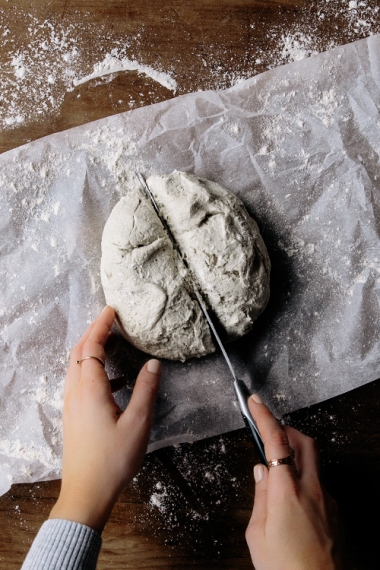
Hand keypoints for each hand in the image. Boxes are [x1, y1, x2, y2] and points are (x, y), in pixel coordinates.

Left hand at [49, 306, 160, 532]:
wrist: (86, 493)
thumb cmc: (113, 460)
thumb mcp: (137, 423)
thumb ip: (145, 390)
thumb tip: (153, 364)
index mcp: (90, 389)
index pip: (91, 346)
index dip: (100, 325)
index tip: (111, 310)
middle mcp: (75, 392)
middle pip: (78, 351)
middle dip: (92, 331)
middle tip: (109, 319)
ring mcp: (71, 404)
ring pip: (75, 366)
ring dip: (89, 349)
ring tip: (109, 342)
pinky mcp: (73, 415)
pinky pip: (77, 381)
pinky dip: (90, 369)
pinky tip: (112, 380)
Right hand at [246, 395, 342, 569]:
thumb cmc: (285, 569)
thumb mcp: (257, 534)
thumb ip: (260, 497)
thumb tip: (261, 473)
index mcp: (287, 492)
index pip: (276, 441)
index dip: (264, 416)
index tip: (255, 402)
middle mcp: (312, 490)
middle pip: (305, 442)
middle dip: (287, 429)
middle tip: (269, 431)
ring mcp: (327, 501)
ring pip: (313, 462)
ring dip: (295, 455)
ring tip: (277, 471)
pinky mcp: (334, 513)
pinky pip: (318, 483)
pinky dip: (303, 478)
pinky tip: (291, 499)